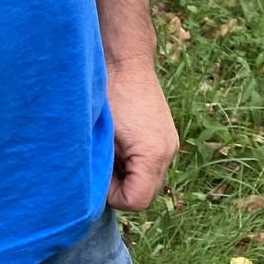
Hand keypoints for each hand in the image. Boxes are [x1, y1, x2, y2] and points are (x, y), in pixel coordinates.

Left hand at [107, 66, 178, 210]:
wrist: (125, 61)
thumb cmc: (109, 96)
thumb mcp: (100, 138)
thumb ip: (102, 171)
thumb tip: (93, 195)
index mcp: (153, 154)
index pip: (135, 202)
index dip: (111, 195)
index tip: (98, 172)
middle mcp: (169, 151)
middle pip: (144, 194)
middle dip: (120, 186)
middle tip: (101, 161)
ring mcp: (170, 143)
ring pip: (147, 180)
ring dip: (126, 173)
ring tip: (110, 150)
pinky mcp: (165, 136)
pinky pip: (150, 164)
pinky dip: (133, 162)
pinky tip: (119, 144)